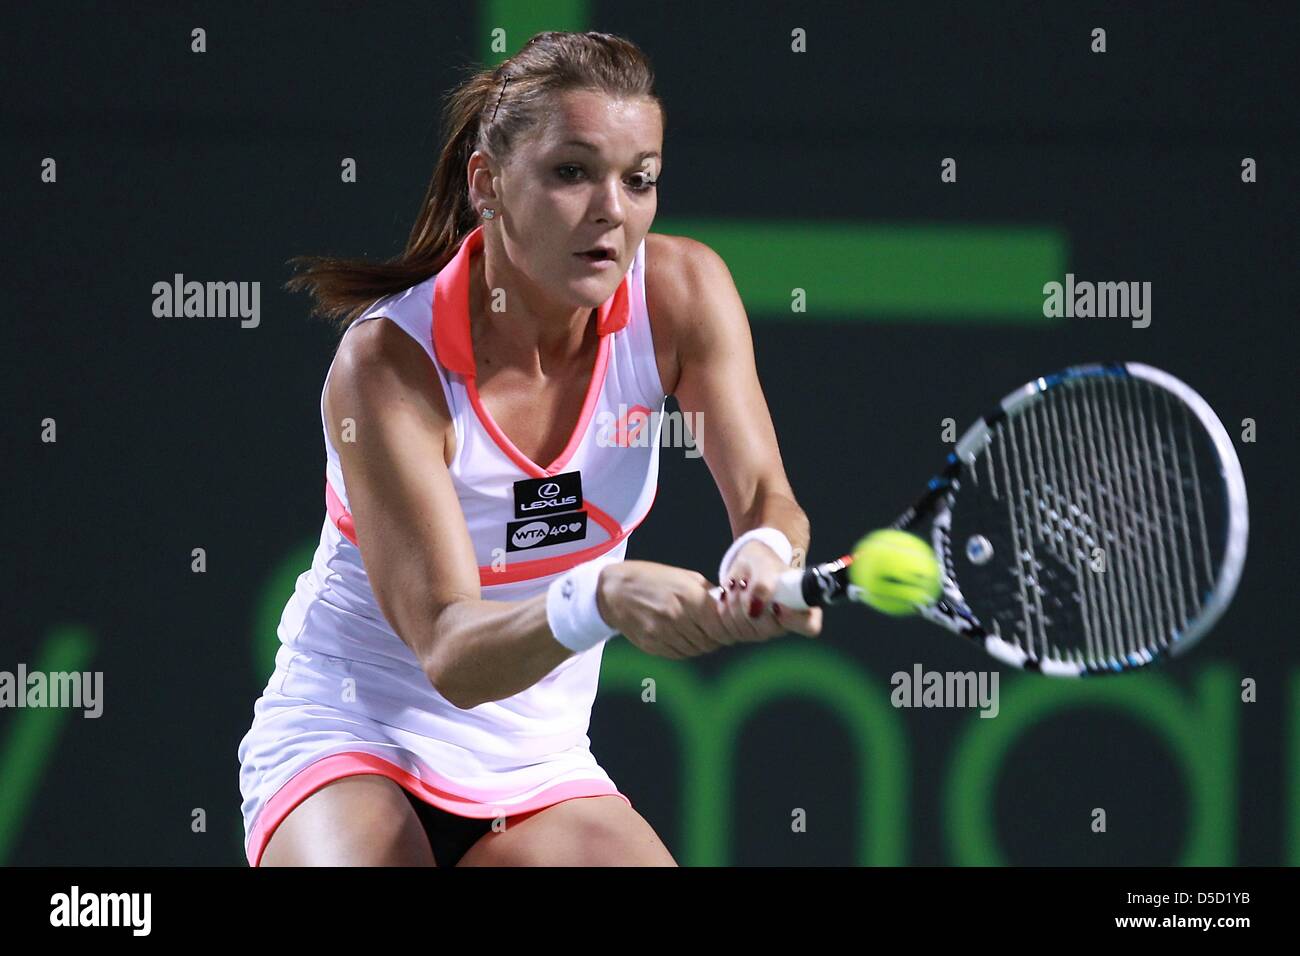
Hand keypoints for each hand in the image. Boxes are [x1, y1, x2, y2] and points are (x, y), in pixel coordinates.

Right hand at [596, 561, 745, 659]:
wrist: (615, 590)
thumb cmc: (652, 579)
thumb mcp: (685, 576)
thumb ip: (708, 592)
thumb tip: (728, 606)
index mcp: (689, 597)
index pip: (720, 626)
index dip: (728, 629)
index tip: (729, 626)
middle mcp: (677, 617)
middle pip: (710, 641)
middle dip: (717, 637)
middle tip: (716, 630)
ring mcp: (663, 634)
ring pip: (696, 650)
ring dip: (702, 644)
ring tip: (699, 632)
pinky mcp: (652, 645)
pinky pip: (679, 654)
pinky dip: (686, 649)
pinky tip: (684, 637)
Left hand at [718, 540, 822, 639]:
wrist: (747, 564)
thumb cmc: (764, 564)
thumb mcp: (765, 565)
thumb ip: (764, 584)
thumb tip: (755, 609)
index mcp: (802, 607)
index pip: (809, 626)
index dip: (793, 619)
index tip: (777, 605)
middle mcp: (785, 624)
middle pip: (768, 630)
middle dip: (749, 603)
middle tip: (745, 582)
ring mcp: (763, 631)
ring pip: (744, 630)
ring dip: (733, 603)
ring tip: (736, 584)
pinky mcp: (743, 632)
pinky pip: (727, 629)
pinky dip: (722, 608)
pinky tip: (726, 594)